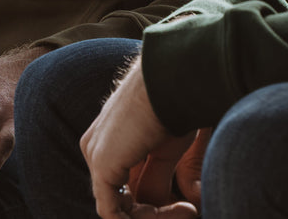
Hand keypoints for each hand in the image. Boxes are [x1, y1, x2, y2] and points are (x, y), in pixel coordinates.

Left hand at [81, 59, 201, 217]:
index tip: (189, 207)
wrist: (172, 81)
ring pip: (118, 209)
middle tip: (190, 212)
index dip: (155, 206)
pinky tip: (178, 210)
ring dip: (154, 217)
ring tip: (189, 211)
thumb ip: (155, 178)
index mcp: (110, 140)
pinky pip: (112, 212)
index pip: (124, 188)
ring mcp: (96, 156)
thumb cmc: (174, 105)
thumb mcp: (166, 149)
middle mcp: (97, 148)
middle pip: (120, 200)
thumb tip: (155, 206)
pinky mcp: (102, 165)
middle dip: (155, 214)